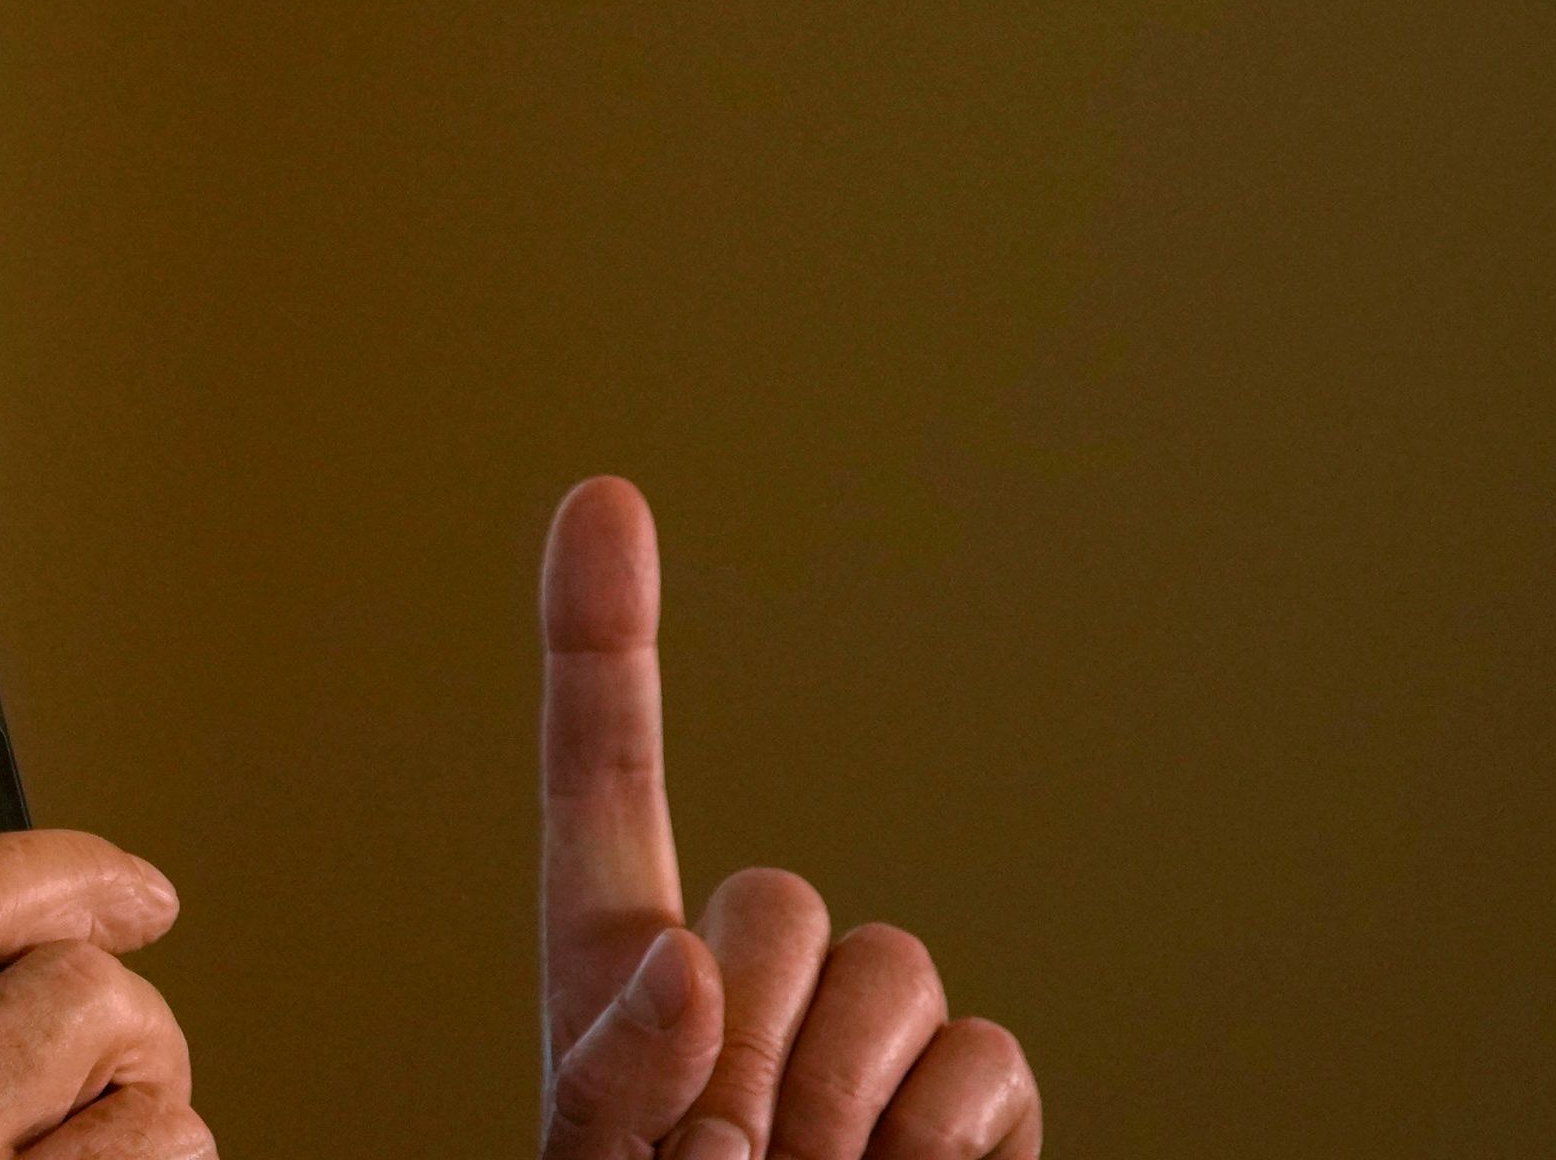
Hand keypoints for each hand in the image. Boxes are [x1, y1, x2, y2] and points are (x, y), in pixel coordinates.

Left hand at [538, 477, 1040, 1159]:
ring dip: (848, 1100)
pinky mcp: (970, 1116)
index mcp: (614, 991)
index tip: (602, 493)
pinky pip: (987, 1058)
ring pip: (891, 967)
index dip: (601, 638)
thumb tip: (696, 967)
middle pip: (776, 897)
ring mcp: (864, 1053)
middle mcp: (746, 996)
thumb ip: (614, 1085)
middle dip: (755, 1034)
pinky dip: (948, 1142)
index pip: (603, 786)